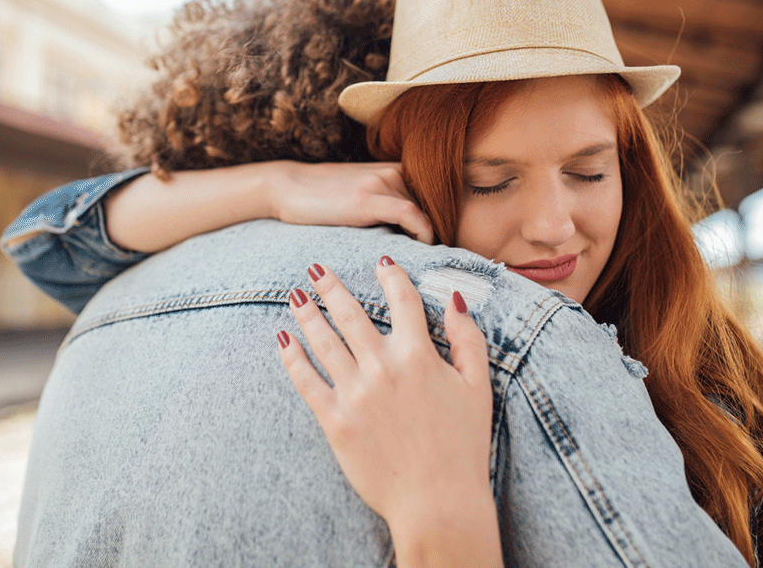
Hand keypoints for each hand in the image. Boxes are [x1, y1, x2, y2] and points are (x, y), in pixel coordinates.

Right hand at [268, 162, 433, 243]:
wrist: (285, 187)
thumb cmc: (322, 199)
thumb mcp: (361, 195)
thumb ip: (388, 207)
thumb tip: (412, 238)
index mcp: (395, 170)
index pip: (436, 197)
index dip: (446, 223)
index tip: (448, 247)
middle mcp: (394, 171)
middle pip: (435, 205)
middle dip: (444, 232)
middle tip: (446, 259)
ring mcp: (381, 181)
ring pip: (427, 210)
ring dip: (435, 237)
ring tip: (435, 260)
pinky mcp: (367, 197)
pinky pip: (410, 214)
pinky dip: (423, 234)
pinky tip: (421, 250)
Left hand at [277, 258, 500, 567]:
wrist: (438, 501)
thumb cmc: (463, 446)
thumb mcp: (478, 387)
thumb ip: (467, 340)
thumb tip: (453, 299)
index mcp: (419, 355)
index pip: (402, 300)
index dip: (391, 276)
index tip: (380, 261)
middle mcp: (383, 367)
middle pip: (351, 314)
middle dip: (331, 287)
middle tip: (316, 269)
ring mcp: (356, 393)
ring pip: (324, 341)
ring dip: (308, 314)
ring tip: (295, 296)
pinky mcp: (335, 421)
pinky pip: (307, 382)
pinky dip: (293, 358)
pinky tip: (284, 341)